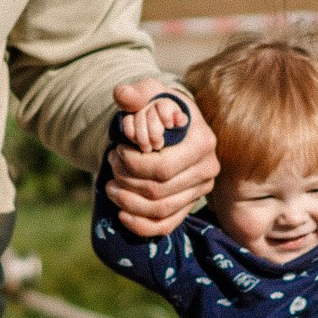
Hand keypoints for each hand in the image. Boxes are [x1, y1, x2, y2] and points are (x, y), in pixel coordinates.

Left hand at [104, 78, 217, 236]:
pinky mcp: (189, 205)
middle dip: (126, 181)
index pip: (162, 167)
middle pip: (159, 191)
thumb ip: (136, 92)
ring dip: (128, 202)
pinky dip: (141, 225)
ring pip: (160, 210)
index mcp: (202, 143)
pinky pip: (166, 225)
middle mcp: (207, 170)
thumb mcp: (151, 93)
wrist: (172, 125)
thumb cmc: (161, 108)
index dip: (132, 164)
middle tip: (110, 165)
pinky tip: (121, 214)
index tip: (117, 150)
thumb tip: (123, 96)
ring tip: (110, 186)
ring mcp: (200, 191)